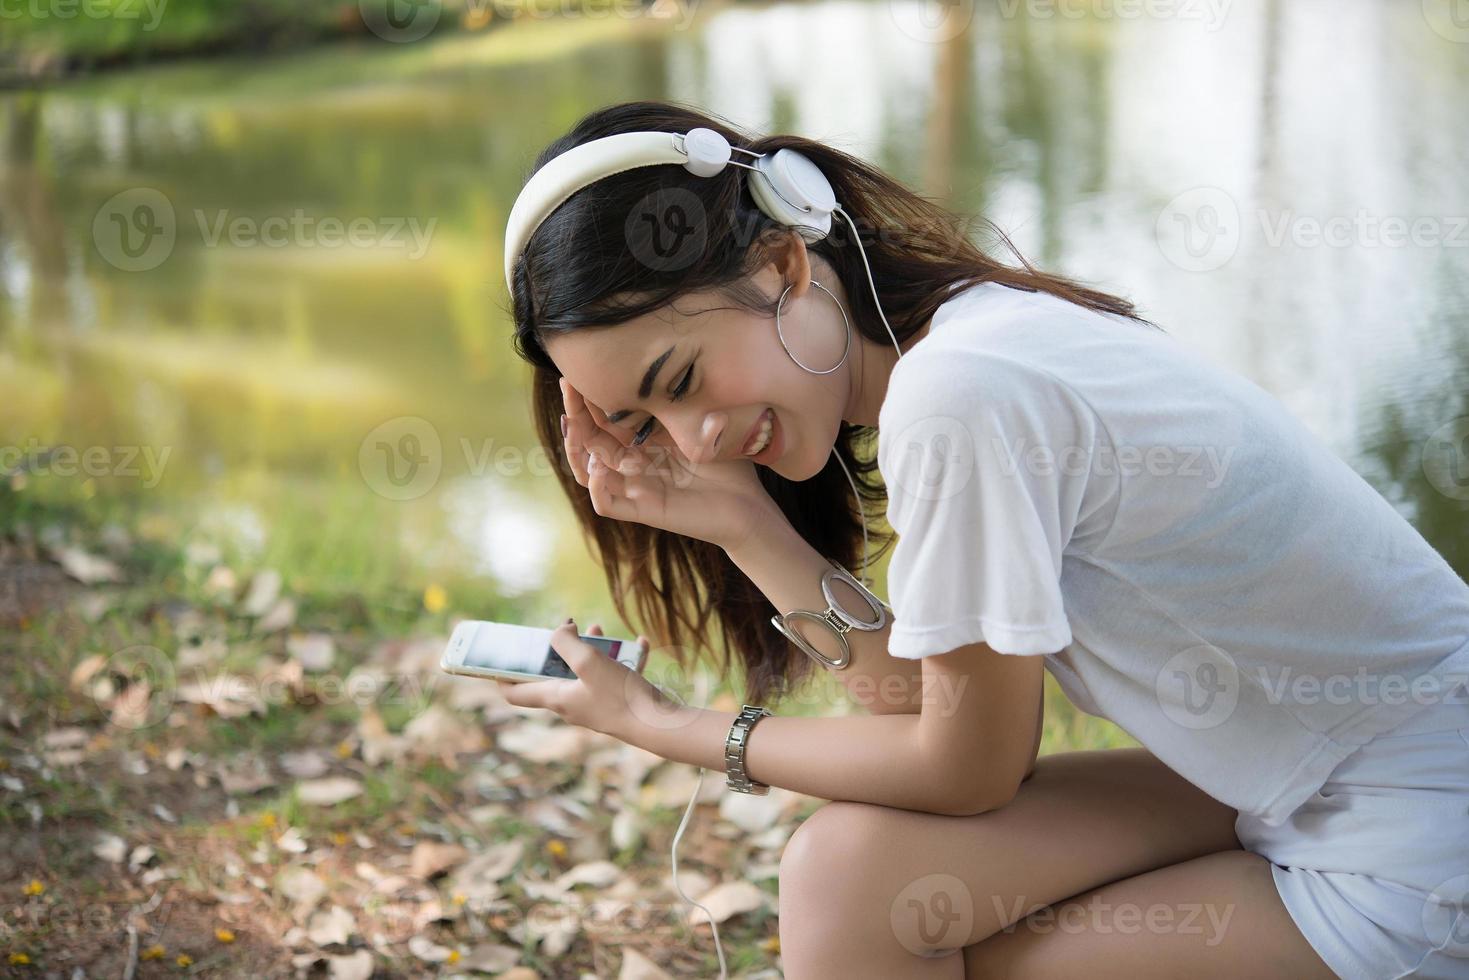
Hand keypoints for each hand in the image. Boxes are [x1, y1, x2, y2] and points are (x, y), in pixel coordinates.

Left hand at [495, 621, 661, 741]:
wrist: (658, 724)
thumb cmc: (620, 696)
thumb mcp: (588, 661)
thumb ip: (566, 642)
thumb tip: (560, 629)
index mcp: (556, 698)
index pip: (516, 693)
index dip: (503, 676)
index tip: (501, 656)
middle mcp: (572, 704)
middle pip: (553, 675)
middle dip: (558, 649)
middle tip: (565, 630)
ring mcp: (595, 704)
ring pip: (585, 672)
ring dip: (590, 649)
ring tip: (599, 629)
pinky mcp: (617, 702)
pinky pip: (614, 676)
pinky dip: (623, 658)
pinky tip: (639, 643)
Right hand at [559, 376, 784, 551]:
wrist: (749, 506)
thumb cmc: (730, 466)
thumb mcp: (703, 425)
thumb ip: (684, 404)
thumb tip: (670, 373)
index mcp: (643, 443)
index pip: (604, 419)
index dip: (588, 398)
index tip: (580, 371)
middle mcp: (633, 465)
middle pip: (589, 441)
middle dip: (575, 414)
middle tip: (568, 387)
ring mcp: (636, 488)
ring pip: (588, 472)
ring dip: (577, 449)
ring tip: (574, 424)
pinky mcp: (645, 511)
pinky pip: (607, 504)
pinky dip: (597, 487)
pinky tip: (599, 466)